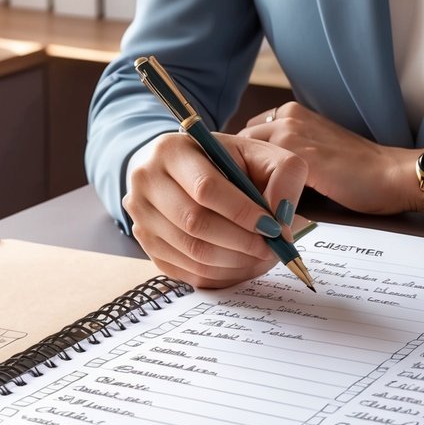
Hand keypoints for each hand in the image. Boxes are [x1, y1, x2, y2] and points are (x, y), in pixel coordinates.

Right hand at [123, 132, 306, 287]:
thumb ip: (282, 175)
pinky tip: (240, 263)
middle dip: (242, 242)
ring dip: (235, 261)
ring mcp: (140, 215)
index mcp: (172, 150)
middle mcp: (146, 181)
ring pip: (191, 252)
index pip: (205, 188)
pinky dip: (220, 274)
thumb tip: (281, 220)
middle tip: (272, 248)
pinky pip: (185, 271)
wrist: (183, 170)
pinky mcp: (145, 244)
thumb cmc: (226, 162)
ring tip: (261, 256)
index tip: (274, 227)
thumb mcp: (258, 153)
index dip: (243, 213)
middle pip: (195, 223)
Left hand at [240, 102, 422, 214]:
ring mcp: (290, 133)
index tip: (249, 185)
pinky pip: (258, 176)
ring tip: (255, 209)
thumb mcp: (317, 152)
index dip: (244, 163)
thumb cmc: (360, 172)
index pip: (246, 136)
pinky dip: (257, 195)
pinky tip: (266, 213)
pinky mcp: (297, 156)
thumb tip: (257, 179)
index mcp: (292, 113)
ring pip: (243, 160)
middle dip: (239, 172)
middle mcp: (287, 117)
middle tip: (247, 200)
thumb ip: (289, 154)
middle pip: (238, 146)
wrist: (391, 175)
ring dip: (244, 184)